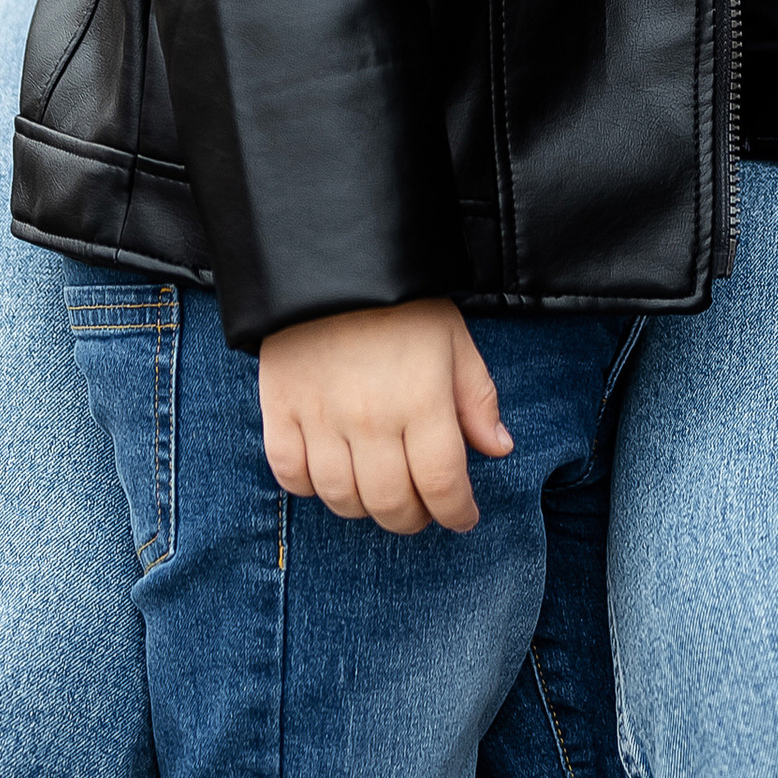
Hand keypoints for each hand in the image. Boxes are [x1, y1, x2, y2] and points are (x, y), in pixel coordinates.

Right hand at [257, 301, 512, 532]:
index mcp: (422, 401)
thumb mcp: (455, 339)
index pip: (441, 486)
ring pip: (341, 498)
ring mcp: (320, 418)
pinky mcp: (279, 410)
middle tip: (422, 510)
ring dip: (365, 509)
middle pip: (391, 504)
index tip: (463, 517)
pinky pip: (289, 476)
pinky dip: (308, 487)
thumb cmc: (402, 301)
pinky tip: (328, 473)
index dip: (457, 513)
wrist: (329, 259)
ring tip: (378, 493)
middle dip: (413, 519)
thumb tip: (498, 448)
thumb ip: (476, 398)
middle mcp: (371, 419)